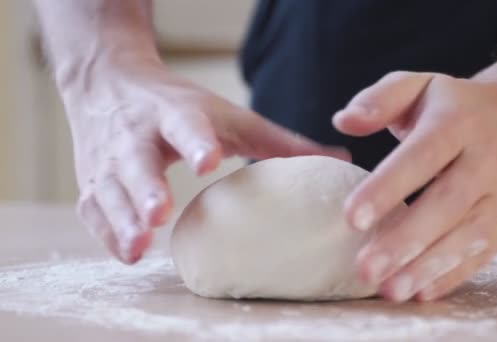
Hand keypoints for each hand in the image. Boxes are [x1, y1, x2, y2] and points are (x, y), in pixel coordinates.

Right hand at [64, 60, 348, 263]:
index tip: (208, 161)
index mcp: (175, 113)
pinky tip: (127, 252)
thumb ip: (280, 142)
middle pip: (137, 161)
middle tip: (159, 214)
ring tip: (139, 246)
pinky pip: (95, 209)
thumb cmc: (177, 105)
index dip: (196, 142)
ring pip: (110, 190)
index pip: (185, 125)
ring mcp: (110, 159)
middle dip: (145, 188)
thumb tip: (341, 160)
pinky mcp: (93, 180)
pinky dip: (107, 232)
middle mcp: (137, 134)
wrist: (108, 83)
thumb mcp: (228, 115)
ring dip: (121, 218)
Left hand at [333, 71, 496, 301]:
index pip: (422, 156)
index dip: (388, 187)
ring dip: (427, 266)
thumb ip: (380, 99)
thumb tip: (343, 120)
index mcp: (459, 122)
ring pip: (467, 235)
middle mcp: (487, 159)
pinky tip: (420, 292)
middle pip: (446, 203)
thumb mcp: (419, 86)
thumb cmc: (454, 106)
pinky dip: (452, 275)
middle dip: (405, 240)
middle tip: (365, 268)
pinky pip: (483, 253)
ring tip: (389, 289)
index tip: (351, 218)